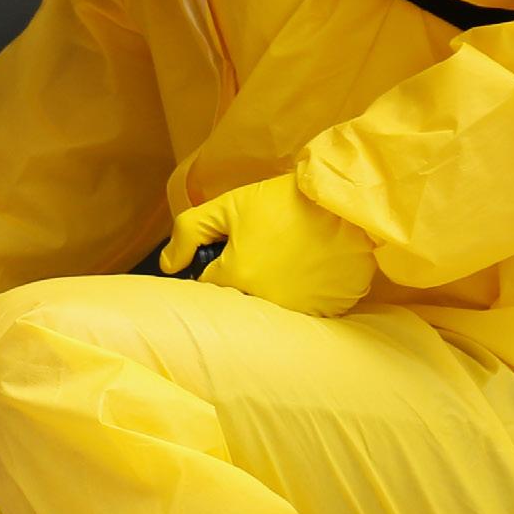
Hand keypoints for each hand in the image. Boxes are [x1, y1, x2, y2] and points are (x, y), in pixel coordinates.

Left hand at [158, 174, 375, 316]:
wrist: (345, 202)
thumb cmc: (285, 202)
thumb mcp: (228, 206)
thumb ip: (189, 232)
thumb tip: (167, 264)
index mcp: (236, 279)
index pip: (207, 286)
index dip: (214, 266)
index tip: (229, 251)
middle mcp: (265, 304)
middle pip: (237, 301)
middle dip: (240, 281)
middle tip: (260, 253)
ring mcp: (299, 311)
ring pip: (270, 309)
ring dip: (270, 290)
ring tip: (286, 260)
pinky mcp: (327, 311)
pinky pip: (303, 311)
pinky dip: (301, 296)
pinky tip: (308, 270)